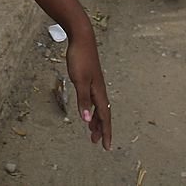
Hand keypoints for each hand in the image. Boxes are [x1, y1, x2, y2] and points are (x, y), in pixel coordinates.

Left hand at [66, 29, 111, 150]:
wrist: (82, 39)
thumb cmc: (80, 58)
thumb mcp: (79, 80)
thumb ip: (83, 100)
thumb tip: (88, 120)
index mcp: (99, 92)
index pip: (104, 117)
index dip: (106, 132)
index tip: (106, 147)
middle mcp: (99, 90)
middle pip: (103, 114)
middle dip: (101, 129)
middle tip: (96, 142)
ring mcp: (95, 84)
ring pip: (98, 106)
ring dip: (96, 119)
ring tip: (91, 130)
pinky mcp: (90, 78)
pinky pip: (94, 98)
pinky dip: (92, 108)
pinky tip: (88, 108)